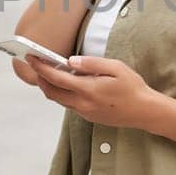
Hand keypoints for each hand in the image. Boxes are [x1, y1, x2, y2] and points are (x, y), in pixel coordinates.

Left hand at [28, 54, 162, 129]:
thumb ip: (92, 64)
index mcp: (88, 90)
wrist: (144, 111)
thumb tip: (71, 61)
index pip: (56, 78)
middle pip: (51, 92)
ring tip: (50, 71)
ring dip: (50, 86)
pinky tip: (69, 83)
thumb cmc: (132, 87)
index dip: (40, 68)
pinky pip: (69, 104)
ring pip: (59, 99)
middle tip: (36, 64)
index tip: (31, 58)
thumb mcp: (115, 68)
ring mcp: (84, 112)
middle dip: (40, 78)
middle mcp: (82, 104)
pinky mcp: (88, 116)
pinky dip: (63, 93)